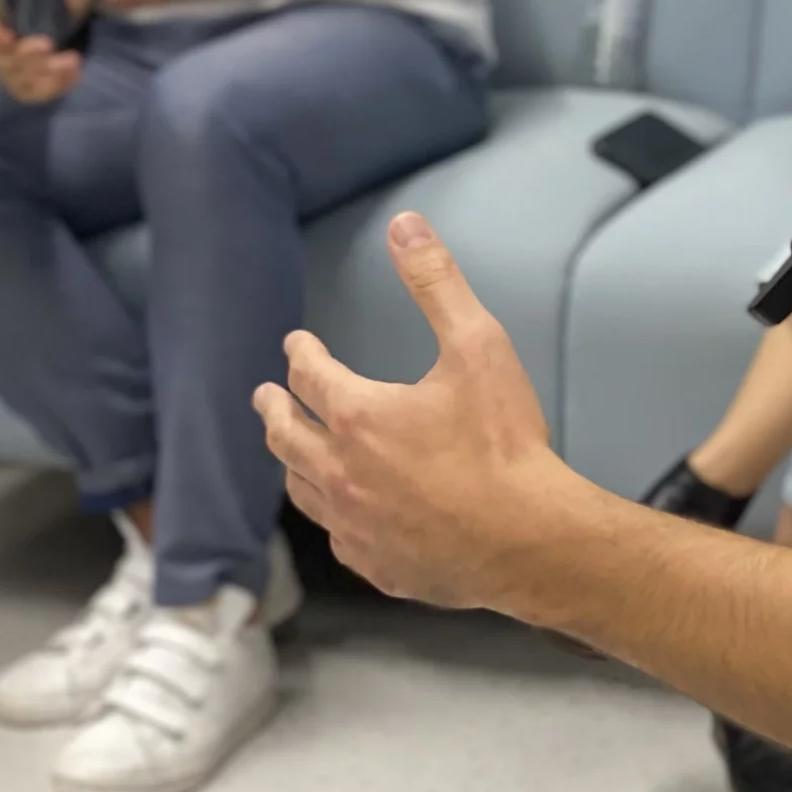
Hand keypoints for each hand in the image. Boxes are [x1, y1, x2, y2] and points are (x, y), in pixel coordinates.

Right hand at [0, 0, 95, 103]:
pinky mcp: (31, 74)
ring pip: (17, 78)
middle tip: (48, 45)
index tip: (8, 35)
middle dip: (23, 56)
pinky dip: (53, 87)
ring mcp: (13, 59)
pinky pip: (35, 90)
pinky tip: (75, 74)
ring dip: (42, 74)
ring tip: (72, 60)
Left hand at [255, 213, 581, 611]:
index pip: (311, 376)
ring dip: (291, 462)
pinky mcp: (376, 563)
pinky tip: (339, 514)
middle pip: (287, 436)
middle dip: (275, 410)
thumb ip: (437, 283)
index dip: (301, 355)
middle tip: (265, 398)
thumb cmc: (504, 442)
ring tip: (290, 452)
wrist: (526, 537)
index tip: (296, 345)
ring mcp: (354, 524)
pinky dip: (329, 514)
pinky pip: (337, 536)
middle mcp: (341, 472)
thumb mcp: (478, 346)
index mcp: (359, 417)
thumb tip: (405, 227)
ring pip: (301, 489)